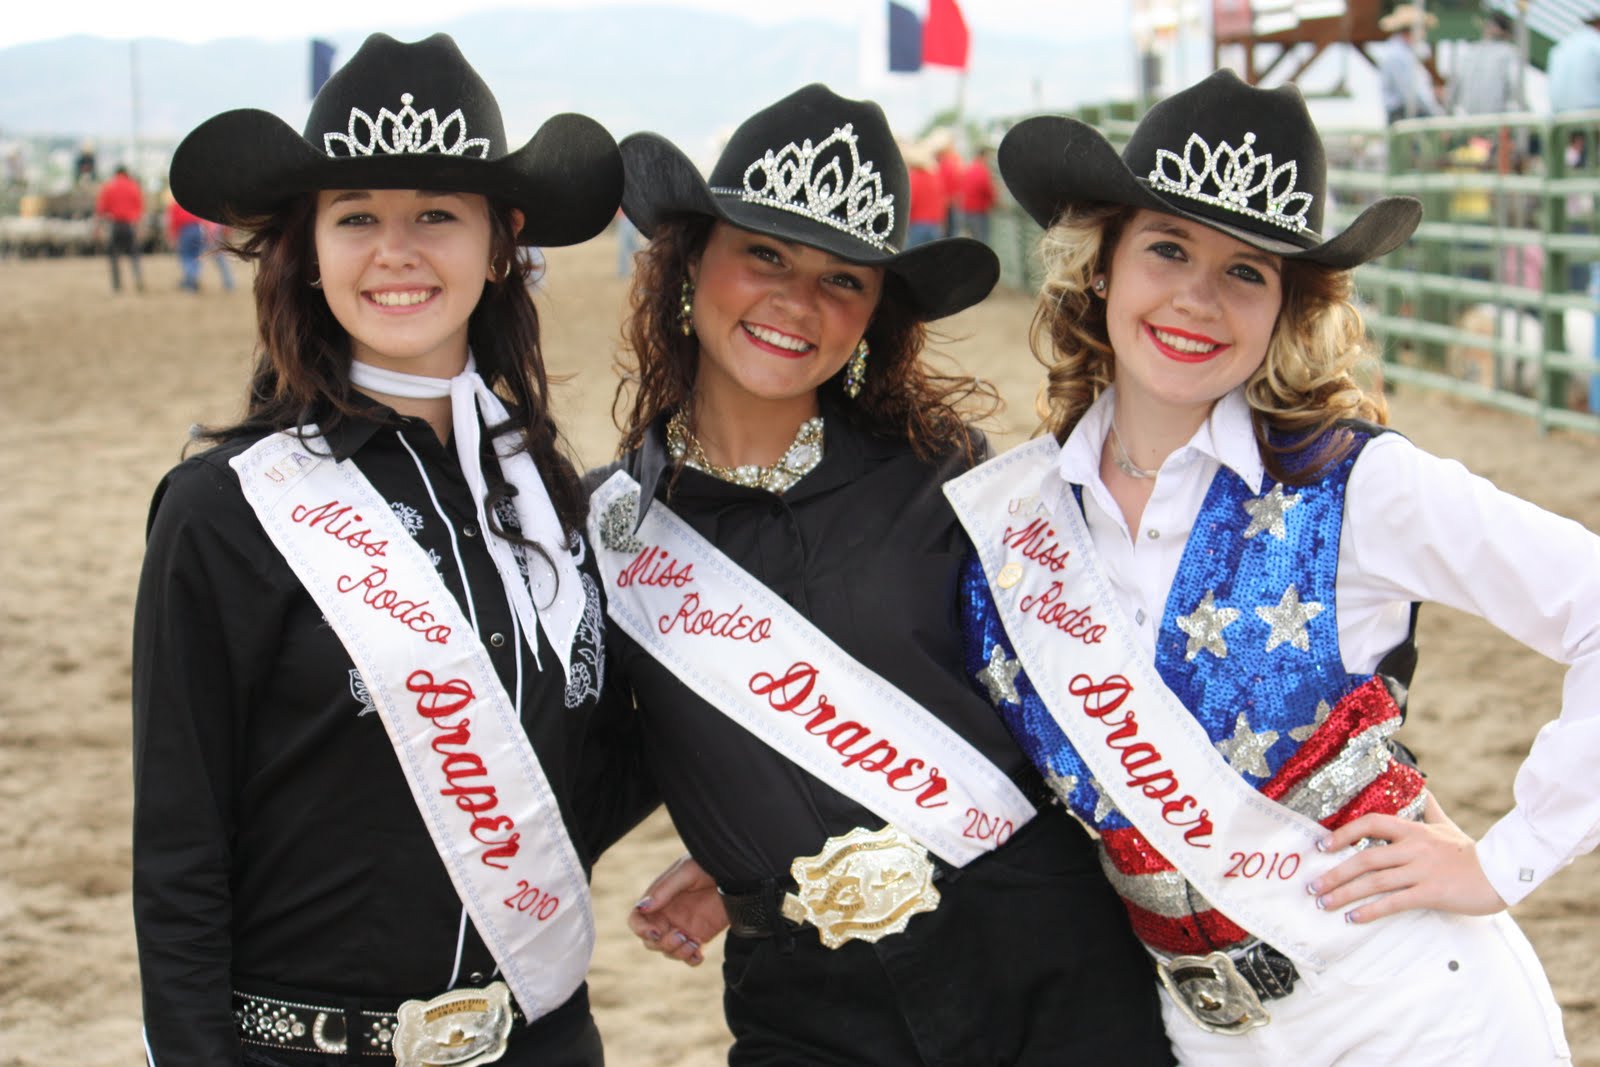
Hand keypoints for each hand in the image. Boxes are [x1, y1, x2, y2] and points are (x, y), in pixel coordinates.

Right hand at [627, 853, 726, 966]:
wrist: (739, 873)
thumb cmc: (709, 864)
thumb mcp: (686, 871)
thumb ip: (664, 889)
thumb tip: (643, 907)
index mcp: (659, 899)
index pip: (637, 919)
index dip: (640, 929)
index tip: (654, 932)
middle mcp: (668, 916)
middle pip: (650, 941)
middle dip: (661, 943)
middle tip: (680, 935)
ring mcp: (684, 928)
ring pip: (668, 951)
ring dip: (677, 952)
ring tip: (693, 942)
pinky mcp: (701, 937)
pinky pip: (689, 957)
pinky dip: (691, 960)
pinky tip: (699, 954)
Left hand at [1306, 793, 1506, 923]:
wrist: (1503, 873)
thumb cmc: (1470, 851)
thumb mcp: (1445, 825)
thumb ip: (1428, 808)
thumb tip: (1420, 787)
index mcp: (1413, 830)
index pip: (1371, 823)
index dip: (1344, 833)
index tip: (1322, 846)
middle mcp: (1413, 848)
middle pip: (1365, 858)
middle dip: (1335, 873)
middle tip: (1313, 886)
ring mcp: (1422, 871)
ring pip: (1375, 882)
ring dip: (1345, 893)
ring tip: (1325, 903)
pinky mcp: (1432, 893)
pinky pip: (1394, 902)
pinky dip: (1371, 911)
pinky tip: (1354, 918)